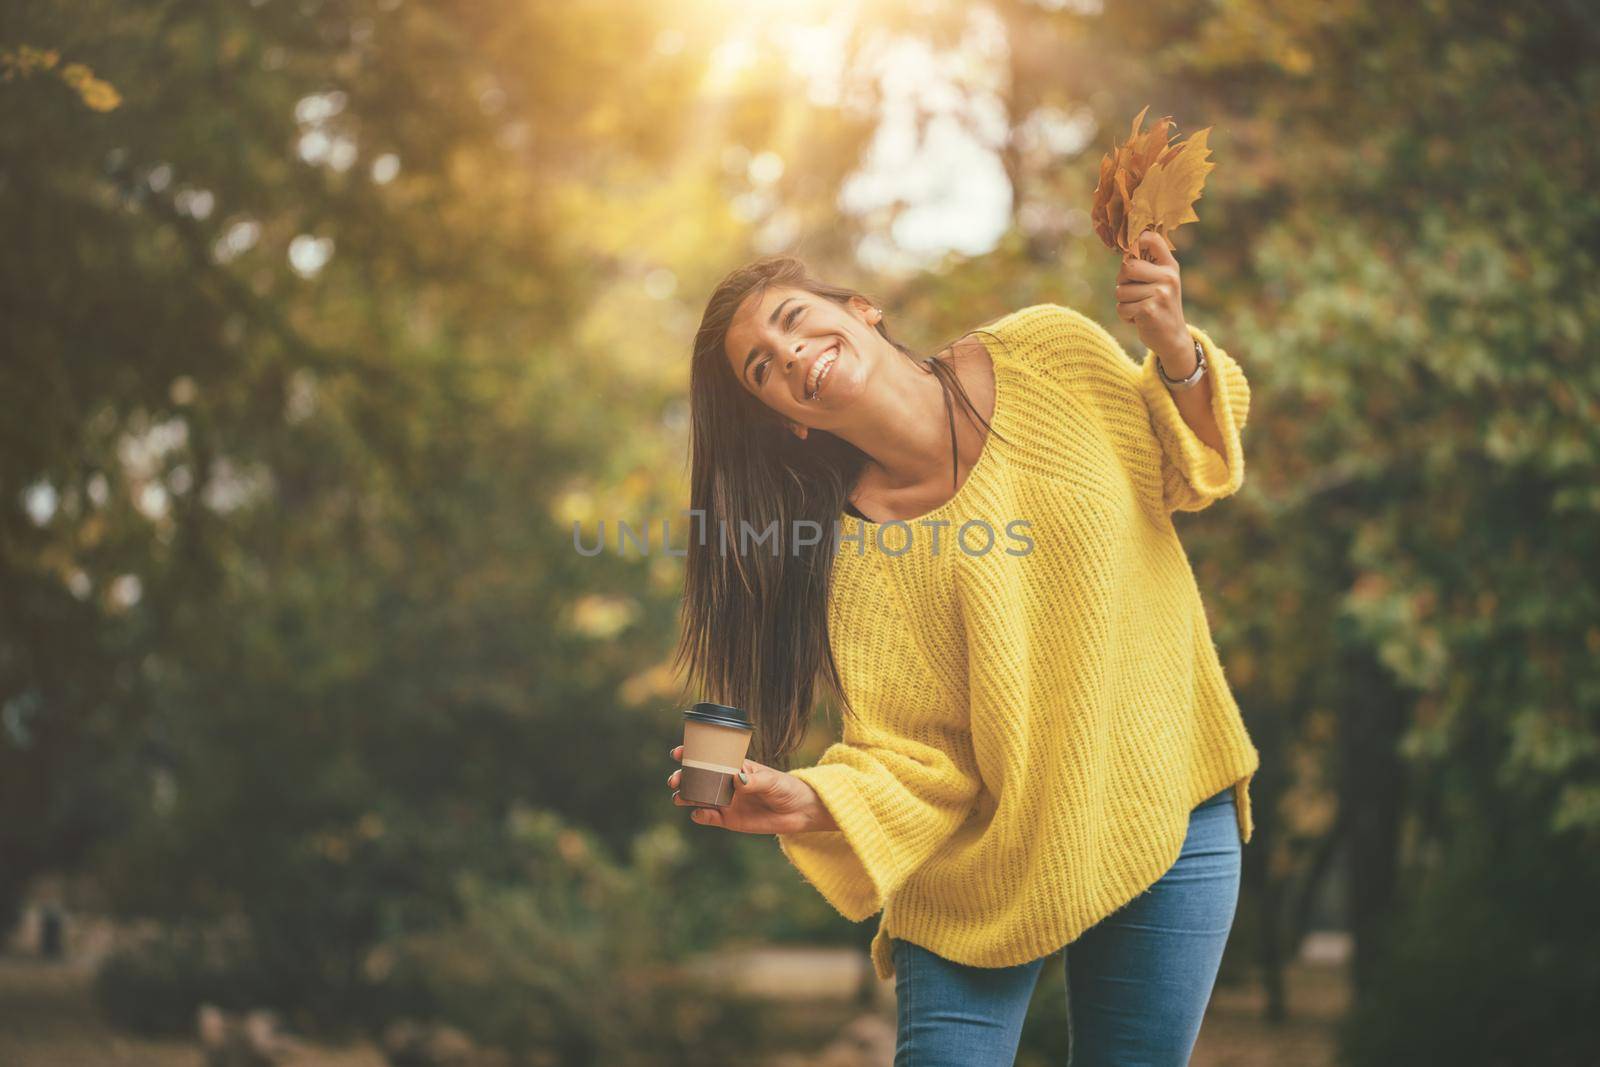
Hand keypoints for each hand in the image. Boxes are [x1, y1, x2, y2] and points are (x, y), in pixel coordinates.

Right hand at [669, 745, 832, 834]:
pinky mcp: (728, 819)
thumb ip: (753, 781)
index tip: (678, 752)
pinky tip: (699, 814)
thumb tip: (736, 778)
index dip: (691, 754)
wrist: (798, 811)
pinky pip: (708, 817)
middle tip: (675, 779)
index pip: (709, 758)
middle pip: (697, 778)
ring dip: (685, 796)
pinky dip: (699, 816)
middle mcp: (726, 782)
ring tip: (679, 797)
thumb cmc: (785, 788)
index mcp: (734, 766)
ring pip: (698, 797)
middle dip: (683, 777)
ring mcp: (726, 801)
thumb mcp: (771, 781)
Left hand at [1115, 228, 1191, 365]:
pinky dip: (1125, 316)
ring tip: (1139, 308)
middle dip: (1122, 281)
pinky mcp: (1149, 310)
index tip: (1131, 254)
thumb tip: (1124, 249)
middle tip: (1132, 292)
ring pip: (1120, 291)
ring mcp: (1159, 294)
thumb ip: (1147, 265)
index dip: (1135, 242)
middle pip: (1127, 267)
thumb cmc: (1161, 305)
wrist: (1173, 338)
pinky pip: (1121, 308)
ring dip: (1124, 303)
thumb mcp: (1161, 281)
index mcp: (1170, 266)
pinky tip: (1140, 318)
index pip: (1151, 239)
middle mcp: (1167, 277)